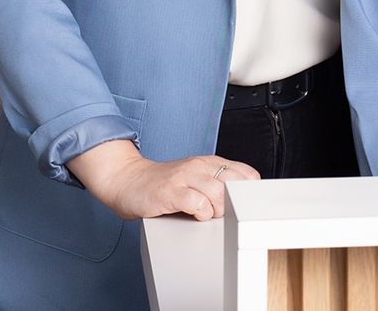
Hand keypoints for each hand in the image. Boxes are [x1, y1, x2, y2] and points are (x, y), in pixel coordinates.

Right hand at [67, 139, 262, 220]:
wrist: (127, 181)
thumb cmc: (163, 184)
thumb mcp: (196, 178)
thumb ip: (217, 184)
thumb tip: (243, 200)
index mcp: (210, 163)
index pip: (246, 173)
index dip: (249, 192)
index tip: (244, 206)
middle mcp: (199, 166)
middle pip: (235, 184)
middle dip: (234, 204)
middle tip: (222, 214)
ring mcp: (184, 178)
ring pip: (219, 193)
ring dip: (217, 211)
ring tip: (206, 215)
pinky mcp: (170, 192)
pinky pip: (197, 203)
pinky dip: (201, 214)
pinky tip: (193, 215)